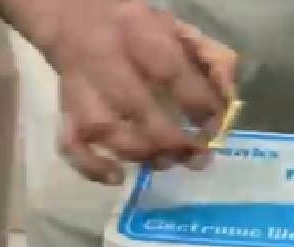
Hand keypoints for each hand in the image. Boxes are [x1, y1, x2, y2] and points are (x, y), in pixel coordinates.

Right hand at [38, 0, 236, 183]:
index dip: (198, 104)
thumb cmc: (137, 30)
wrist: (76, 21)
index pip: (171, 71)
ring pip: (105, 131)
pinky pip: (72, 145)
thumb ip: (208, 59)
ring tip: (166, 161)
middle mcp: (105, 60)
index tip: (214, 126)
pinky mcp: (66, 112)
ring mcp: (81, 91)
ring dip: (141, 154)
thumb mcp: (178, 29)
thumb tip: (227, 101)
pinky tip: (117, 177)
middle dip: (172, 139)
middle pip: (137, 106)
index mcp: (138, 32)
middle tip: (195, 156)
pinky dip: (92, 167)